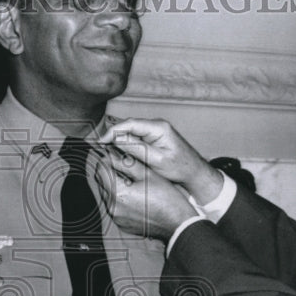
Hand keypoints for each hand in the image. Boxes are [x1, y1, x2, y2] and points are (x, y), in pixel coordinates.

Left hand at [95, 150, 198, 240]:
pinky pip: (115, 207)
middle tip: (124, 166)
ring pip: (107, 195)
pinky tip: (134, 196)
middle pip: (102, 183)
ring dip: (114, 186)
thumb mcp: (148, 174)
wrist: (178, 223)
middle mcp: (113, 208)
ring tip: (132, 182)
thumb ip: (127, 163)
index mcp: (118, 193)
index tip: (114, 155)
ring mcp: (117, 218)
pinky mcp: (122, 224)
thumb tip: (113, 154)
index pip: (101, 170)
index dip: (106, 160)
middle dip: (110, 172)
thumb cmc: (167, 199)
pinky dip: (120, 200)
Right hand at [98, 118, 221, 203]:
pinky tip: (120, 154)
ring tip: (108, 153)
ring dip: (119, 142)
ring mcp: (154, 131)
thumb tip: (117, 139)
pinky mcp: (153, 138)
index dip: (113, 131)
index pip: (130, 123)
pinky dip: (127, 145)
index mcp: (158, 127)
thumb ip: (137, 148)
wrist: (194, 172)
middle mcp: (156, 125)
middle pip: (128, 126)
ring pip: (130, 133)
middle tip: (101, 149)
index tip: (101, 142)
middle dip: (114, 136)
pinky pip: (135, 138)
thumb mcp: (156, 160)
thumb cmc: (180, 167)